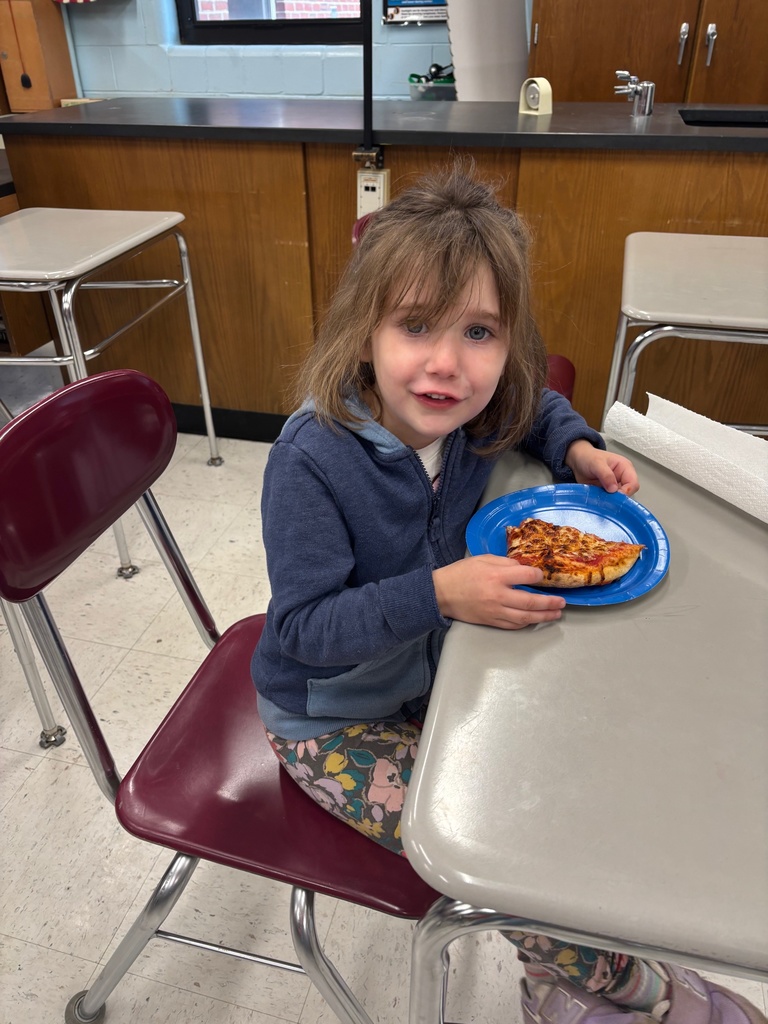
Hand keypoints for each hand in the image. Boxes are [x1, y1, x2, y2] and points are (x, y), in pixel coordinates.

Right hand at [433, 555, 565, 629]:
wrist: (441, 594)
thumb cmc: (461, 573)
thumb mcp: (482, 559)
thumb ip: (504, 563)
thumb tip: (523, 569)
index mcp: (496, 576)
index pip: (526, 576)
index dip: (538, 576)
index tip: (542, 576)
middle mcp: (498, 595)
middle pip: (530, 601)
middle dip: (549, 603)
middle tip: (562, 602)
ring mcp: (495, 611)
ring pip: (525, 617)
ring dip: (543, 616)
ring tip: (555, 614)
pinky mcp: (491, 621)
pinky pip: (513, 625)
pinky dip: (526, 623)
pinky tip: (534, 619)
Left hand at [565, 440, 638, 495]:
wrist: (578, 461)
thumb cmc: (588, 457)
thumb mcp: (596, 463)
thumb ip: (606, 475)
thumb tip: (614, 489)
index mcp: (625, 468)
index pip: (633, 484)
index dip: (625, 492)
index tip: (613, 495)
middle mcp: (622, 478)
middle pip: (628, 494)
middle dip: (617, 498)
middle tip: (605, 499)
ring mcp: (615, 487)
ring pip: (619, 500)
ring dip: (610, 502)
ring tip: (599, 498)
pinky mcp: (607, 493)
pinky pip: (609, 502)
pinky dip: (604, 503)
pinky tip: (597, 500)